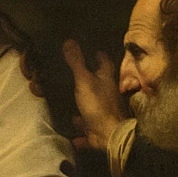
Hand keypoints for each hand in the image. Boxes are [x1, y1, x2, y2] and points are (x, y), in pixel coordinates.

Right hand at [60, 38, 125, 153]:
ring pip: (92, 107)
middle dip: (89, 80)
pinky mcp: (97, 129)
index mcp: (106, 80)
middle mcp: (107, 95)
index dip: (99, 56)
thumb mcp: (84, 81)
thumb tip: (69, 40)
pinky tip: (71, 134)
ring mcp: (102, 113)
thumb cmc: (98, 105)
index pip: (105, 63)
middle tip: (75, 74)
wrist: (109, 135)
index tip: (93, 51)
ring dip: (82, 107)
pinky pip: (86, 130)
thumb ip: (76, 63)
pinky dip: (80, 132)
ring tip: (68, 102)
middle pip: (98, 85)